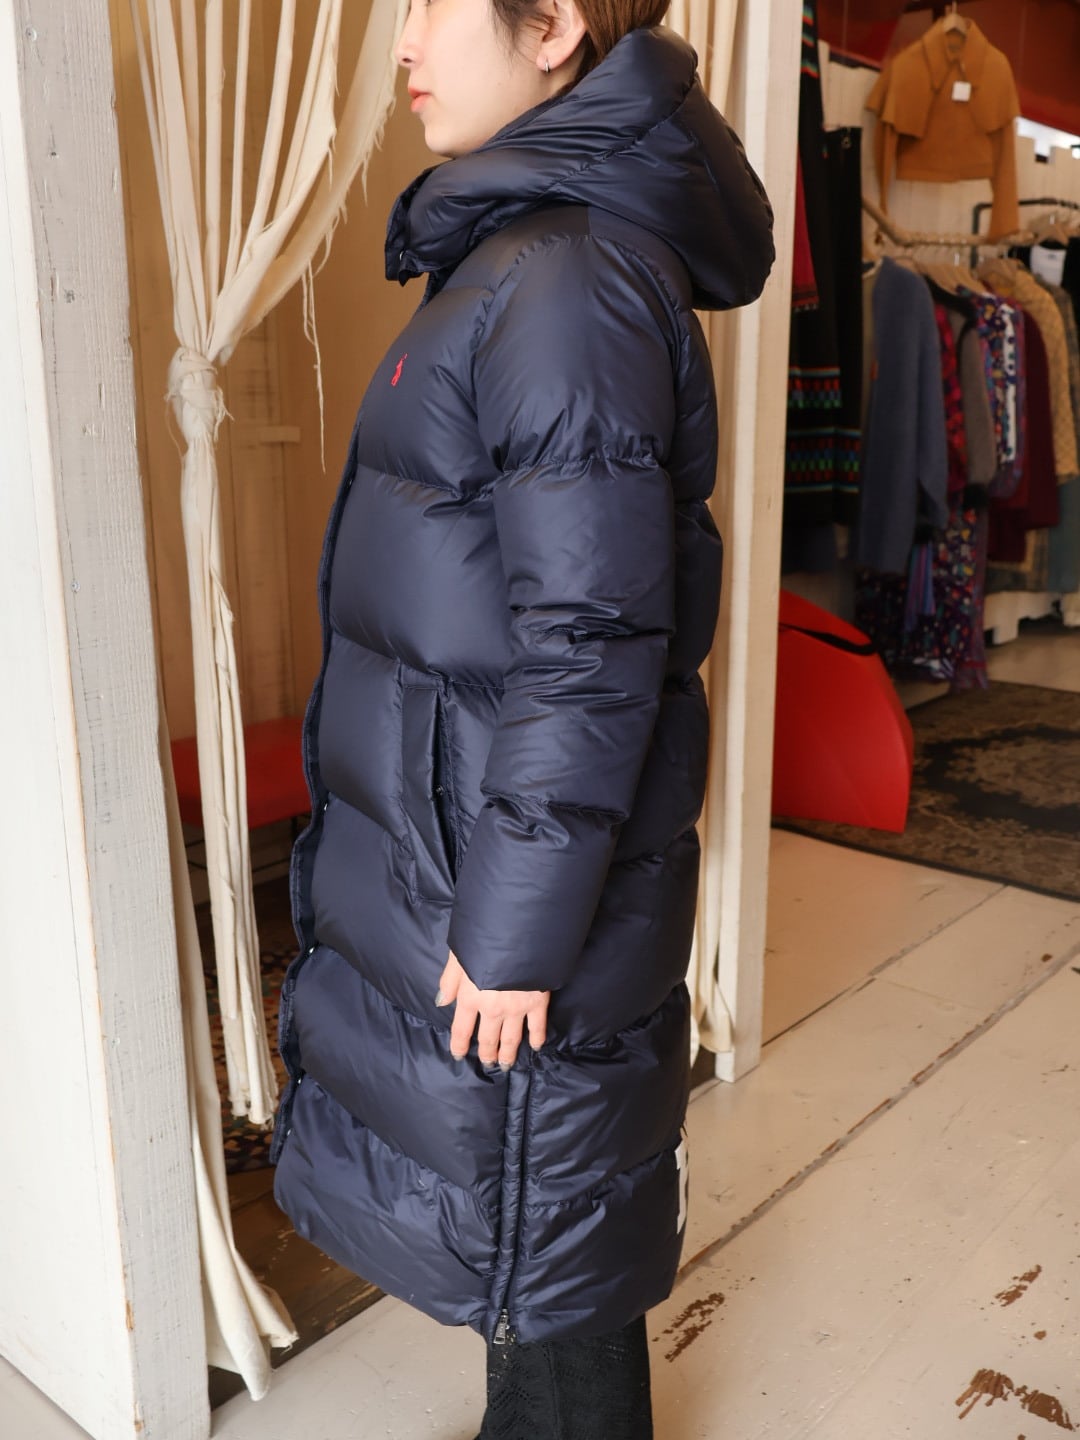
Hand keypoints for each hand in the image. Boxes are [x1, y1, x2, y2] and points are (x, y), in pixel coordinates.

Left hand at [436, 949, 548, 1067]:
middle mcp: (492, 1008)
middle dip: (486, 1053)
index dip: (459, 1045)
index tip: (459, 1055)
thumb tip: (441, 1001)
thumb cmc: (483, 938)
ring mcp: (516, 1008)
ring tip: (505, 1064)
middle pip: (487, 1038)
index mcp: (470, 997)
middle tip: (488, 1063)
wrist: (519, 931)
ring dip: (507, 1053)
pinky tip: (535, 1046)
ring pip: (511, 1038)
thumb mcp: (458, 954)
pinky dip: (537, 1038)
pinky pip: (537, 1026)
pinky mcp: (537, 1002)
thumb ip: (449, 980)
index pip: (461, 1029)